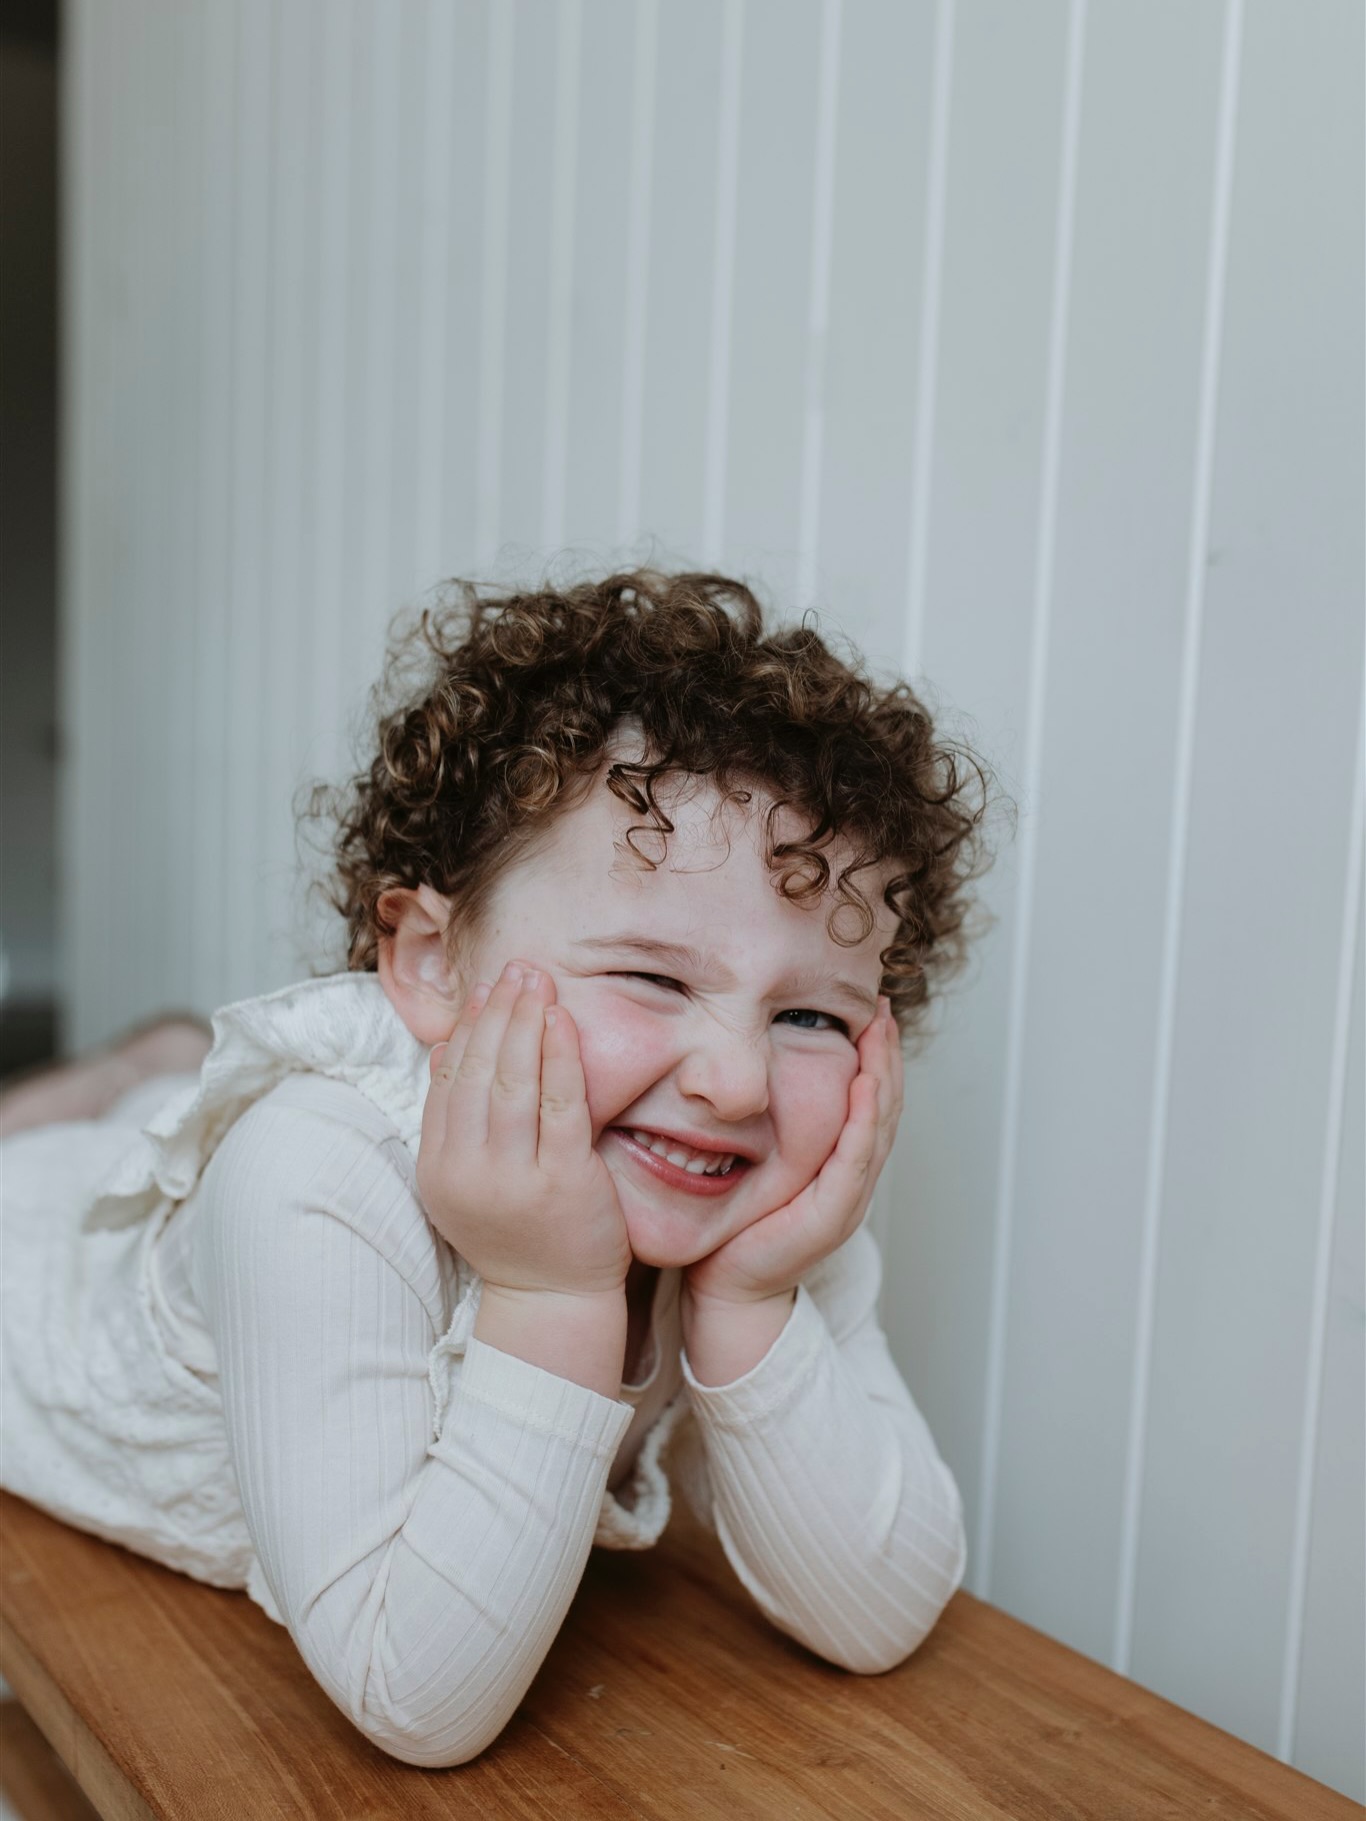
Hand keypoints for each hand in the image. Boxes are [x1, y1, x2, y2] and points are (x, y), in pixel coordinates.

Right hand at [417, 962, 632, 1299]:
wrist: (552, 1301)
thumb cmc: (515, 1233)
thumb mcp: (464, 1180)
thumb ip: (452, 1121)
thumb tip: (443, 1051)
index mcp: (438, 1170)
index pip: (446, 1082)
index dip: (465, 1029)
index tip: (483, 990)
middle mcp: (469, 1173)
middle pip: (479, 1073)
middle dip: (496, 1012)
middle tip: (514, 968)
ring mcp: (515, 1178)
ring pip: (514, 1082)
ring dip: (524, 1022)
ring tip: (535, 981)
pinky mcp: (564, 1180)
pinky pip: (560, 1105)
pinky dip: (559, 1056)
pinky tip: (561, 1021)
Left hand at [683, 997, 903, 1312]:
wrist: (729, 1289)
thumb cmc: (737, 1226)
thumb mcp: (756, 1162)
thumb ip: (764, 1124)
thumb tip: (742, 1072)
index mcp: (840, 1165)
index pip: (868, 1100)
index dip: (875, 1056)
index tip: (871, 1011)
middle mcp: (852, 1179)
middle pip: (884, 1106)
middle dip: (886, 1054)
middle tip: (883, 1007)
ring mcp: (847, 1197)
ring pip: (879, 1125)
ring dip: (883, 1074)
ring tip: (880, 1031)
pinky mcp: (831, 1214)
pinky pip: (856, 1157)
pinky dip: (864, 1118)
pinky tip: (864, 1084)